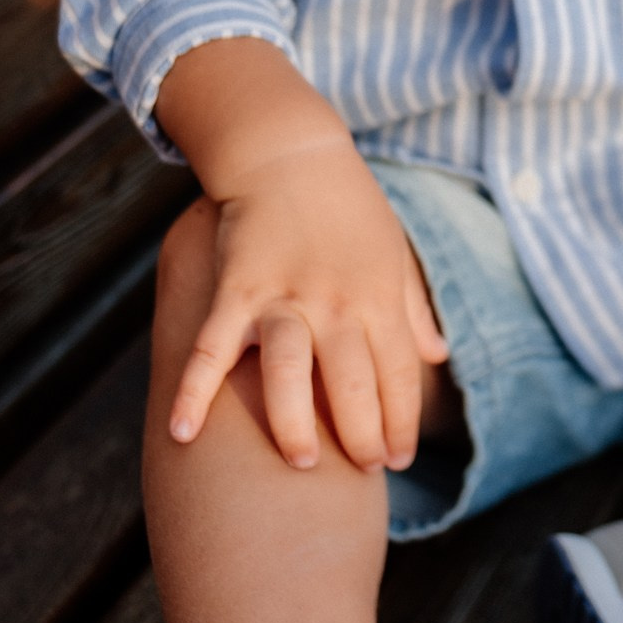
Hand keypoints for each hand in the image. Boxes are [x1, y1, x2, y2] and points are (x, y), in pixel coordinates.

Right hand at [165, 144, 446, 469]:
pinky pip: (212, 346)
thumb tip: (439, 356)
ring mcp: (283, 294)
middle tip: (361, 472)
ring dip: (294, 419)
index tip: (398, 460)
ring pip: (289, 368)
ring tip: (299, 462)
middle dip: (362, 434)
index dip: (402, 421)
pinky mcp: (235, 287)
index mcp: (378, 295)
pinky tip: (183, 433)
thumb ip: (413, 309)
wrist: (291, 151)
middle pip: (354, 380)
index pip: (400, 372)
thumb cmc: (348, 206)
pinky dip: (195, 389)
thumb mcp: (393, 252)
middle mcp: (335, 300)